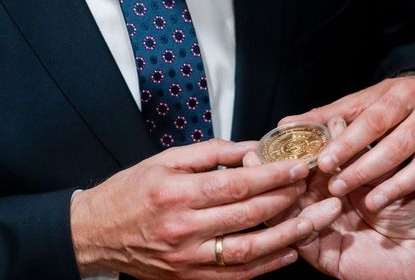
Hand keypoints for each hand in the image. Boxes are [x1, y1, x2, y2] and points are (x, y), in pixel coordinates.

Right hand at [70, 139, 334, 278]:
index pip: (236, 184)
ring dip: (287, 236)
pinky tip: (290, 252)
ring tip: (317, 221)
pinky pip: (236, 275)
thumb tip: (252, 148)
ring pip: (248, 250)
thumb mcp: (166, 160)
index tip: (300, 167)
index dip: (272, 176)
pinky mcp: (190, 278)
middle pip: (248, 215)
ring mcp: (188, 258)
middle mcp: (184, 228)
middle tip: (316, 188)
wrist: (96, 232)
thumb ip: (211, 152)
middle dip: (287, 200)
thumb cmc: (132, 190)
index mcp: (177, 192)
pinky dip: (267, 265)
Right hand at [244, 120, 414, 279]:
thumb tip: (334, 120)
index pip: (302, 162)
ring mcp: (317, 228)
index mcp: (330, 182)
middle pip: (284, 186)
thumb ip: (358, 151)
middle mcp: (319, 203)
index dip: (292, 147)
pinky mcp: (320, 254)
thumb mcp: (384, 171)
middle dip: (272, 169)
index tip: (287, 128)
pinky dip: (307, 221)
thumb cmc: (409, 208)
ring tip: (281, 173)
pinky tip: (323, 205)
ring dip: (278, 193)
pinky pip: (302, 237)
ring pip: (284, 211)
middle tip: (257, 151)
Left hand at [281, 76, 414, 216]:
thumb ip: (324, 117)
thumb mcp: (359, 104)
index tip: (324, 163)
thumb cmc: (387, 103)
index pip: (371, 122)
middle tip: (338, 189)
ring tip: (372, 204)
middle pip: (398, 144)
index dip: (348, 144)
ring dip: (399, 186)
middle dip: (367, 168)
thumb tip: (285, 123)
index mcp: (398, 96)